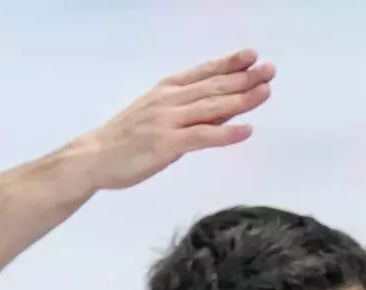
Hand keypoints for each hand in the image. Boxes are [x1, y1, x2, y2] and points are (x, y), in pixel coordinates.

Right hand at [80, 49, 274, 190]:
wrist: (95, 157)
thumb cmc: (126, 141)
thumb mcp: (157, 117)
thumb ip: (190, 112)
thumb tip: (224, 109)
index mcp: (167, 90)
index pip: (204, 72)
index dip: (229, 63)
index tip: (252, 56)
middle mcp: (170, 100)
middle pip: (214, 86)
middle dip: (244, 77)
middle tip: (270, 69)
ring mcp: (168, 121)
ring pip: (212, 107)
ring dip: (241, 99)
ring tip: (265, 91)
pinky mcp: (166, 144)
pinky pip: (202, 136)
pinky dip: (226, 133)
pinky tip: (246, 130)